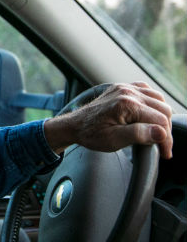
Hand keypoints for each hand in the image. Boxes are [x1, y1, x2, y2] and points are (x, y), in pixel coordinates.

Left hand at [44, 82, 172, 158]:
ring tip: (157, 133)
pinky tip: (150, 115)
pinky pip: (147, 91)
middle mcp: (127, 92)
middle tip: (161, 145)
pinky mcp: (122, 88)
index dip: (166, 139)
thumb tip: (161, 133)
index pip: (160, 121)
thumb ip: (138, 135)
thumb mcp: (114, 140)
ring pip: (158, 99)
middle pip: (163, 109)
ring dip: (162, 116)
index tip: (165, 153)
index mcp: (126, 104)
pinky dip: (153, 103)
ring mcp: (124, 88)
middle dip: (166, 129)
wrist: (74, 125)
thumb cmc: (91, 134)